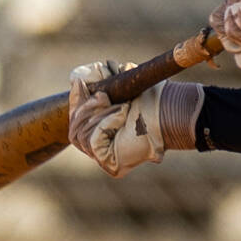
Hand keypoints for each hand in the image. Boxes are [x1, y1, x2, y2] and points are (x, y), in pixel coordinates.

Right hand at [67, 62, 203, 176]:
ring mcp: (105, 157)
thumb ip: (96, 76)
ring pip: (80, 134)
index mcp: (101, 130)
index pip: (76, 119)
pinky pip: (93, 141)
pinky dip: (105, 124)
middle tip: (103, 96)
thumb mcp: (118, 81)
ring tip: (120, 106)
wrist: (167, 111)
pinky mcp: (111, 164)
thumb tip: (74, 79)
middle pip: (74, 128)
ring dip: (99, 114)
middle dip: (86, 108)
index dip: (75, 101)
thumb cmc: (148, 97)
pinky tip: (122, 116)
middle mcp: (101, 147)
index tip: (79, 83)